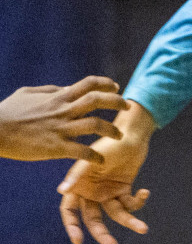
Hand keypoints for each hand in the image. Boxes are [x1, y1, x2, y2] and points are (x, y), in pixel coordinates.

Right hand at [0, 77, 128, 162]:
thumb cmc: (7, 112)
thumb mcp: (28, 93)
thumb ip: (50, 90)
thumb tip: (65, 88)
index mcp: (57, 97)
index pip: (88, 84)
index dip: (105, 83)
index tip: (115, 87)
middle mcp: (63, 110)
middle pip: (98, 100)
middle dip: (116, 102)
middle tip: (127, 107)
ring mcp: (61, 129)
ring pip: (96, 125)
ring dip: (112, 130)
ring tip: (120, 135)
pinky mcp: (56, 147)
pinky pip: (82, 152)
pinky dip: (95, 156)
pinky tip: (101, 160)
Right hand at [57, 100, 155, 243]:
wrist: (131, 135)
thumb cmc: (107, 144)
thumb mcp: (91, 159)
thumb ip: (77, 175)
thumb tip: (61, 192)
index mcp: (78, 186)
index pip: (70, 210)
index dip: (71, 225)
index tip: (78, 240)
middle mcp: (91, 192)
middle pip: (94, 218)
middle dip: (102, 233)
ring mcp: (108, 192)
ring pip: (116, 214)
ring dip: (130, 221)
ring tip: (143, 228)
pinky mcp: (124, 190)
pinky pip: (131, 203)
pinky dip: (139, 201)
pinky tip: (145, 192)